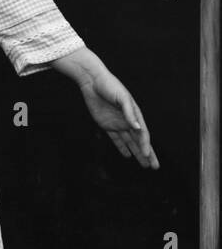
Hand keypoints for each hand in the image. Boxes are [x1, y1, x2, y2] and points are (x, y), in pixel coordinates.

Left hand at [56, 49, 159, 168]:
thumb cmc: (109, 86)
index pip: (142, 134)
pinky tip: (128, 156)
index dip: (146, 145)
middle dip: (148, 154)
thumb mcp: (121, 98)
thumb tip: (138, 128)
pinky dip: (122, 148)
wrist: (92, 81)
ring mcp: (117, 123)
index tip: (148, 156)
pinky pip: (116, 139)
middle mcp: (128, 121)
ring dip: (137, 153)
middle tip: (155, 167)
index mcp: (135, 114)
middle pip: (139, 141)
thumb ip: (129, 113)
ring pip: (129, 142)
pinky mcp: (106, 124)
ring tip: (145, 165)